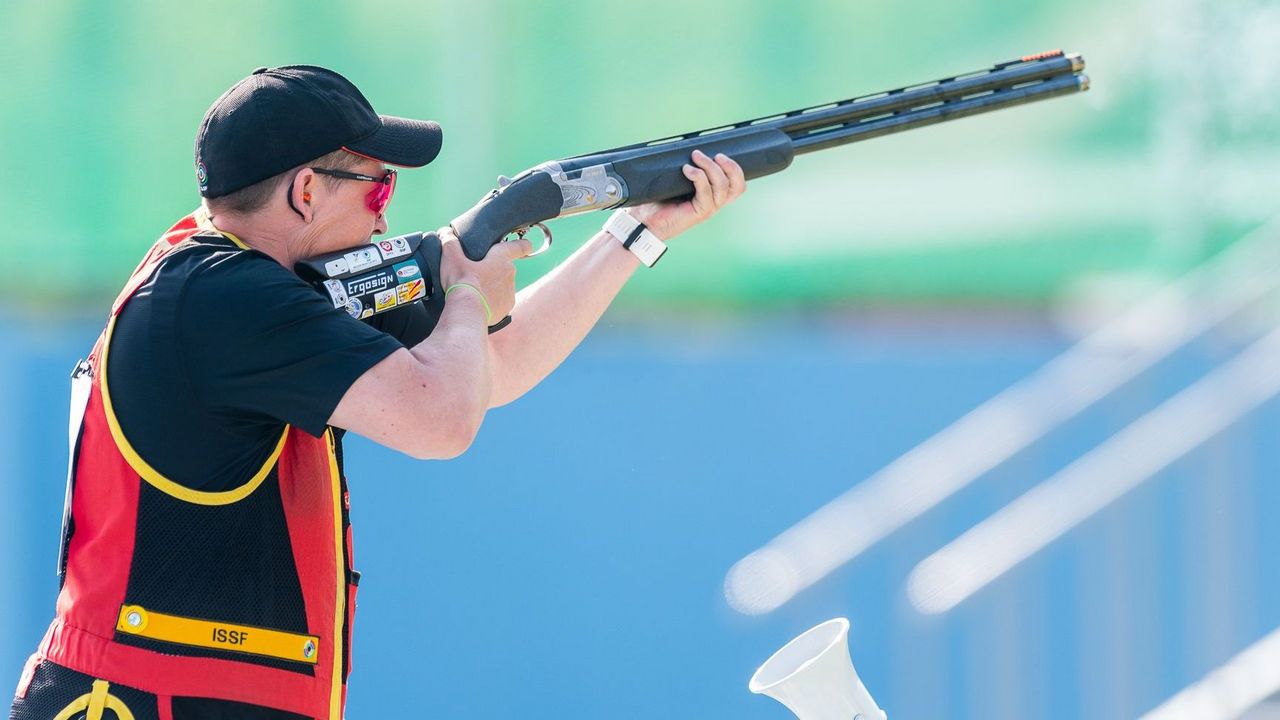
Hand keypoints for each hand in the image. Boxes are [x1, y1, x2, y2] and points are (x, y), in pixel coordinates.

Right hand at [438, 227, 531, 321]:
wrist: (467, 311)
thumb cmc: (462, 282)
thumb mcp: (451, 258)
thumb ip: (449, 242)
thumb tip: (446, 232)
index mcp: (501, 259)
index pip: (518, 247)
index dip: (523, 245)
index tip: (527, 245)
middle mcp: (510, 274)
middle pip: (504, 268)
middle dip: (494, 269)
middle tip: (477, 273)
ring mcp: (510, 292)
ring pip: (502, 285)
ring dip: (492, 286)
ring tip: (475, 291)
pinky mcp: (506, 307)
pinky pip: (500, 301)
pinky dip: (491, 302)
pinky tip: (479, 303)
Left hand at [624, 149, 745, 240]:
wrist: (644, 219)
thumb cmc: (658, 200)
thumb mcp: (676, 179)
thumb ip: (688, 167)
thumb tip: (691, 148)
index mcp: (713, 194)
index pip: (737, 184)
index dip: (735, 168)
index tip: (719, 154)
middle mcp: (714, 202)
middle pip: (738, 186)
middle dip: (731, 166)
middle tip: (715, 155)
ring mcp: (708, 208)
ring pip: (722, 186)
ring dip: (710, 167)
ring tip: (695, 157)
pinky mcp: (699, 213)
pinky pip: (706, 193)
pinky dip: (699, 177)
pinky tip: (687, 170)